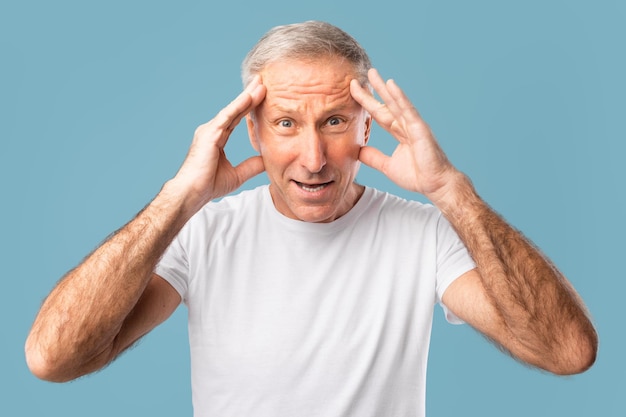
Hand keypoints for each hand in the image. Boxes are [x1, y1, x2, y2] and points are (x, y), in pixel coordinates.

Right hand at [172, 76, 266, 210]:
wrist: (192, 193)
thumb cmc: (208, 186)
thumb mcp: (237, 175)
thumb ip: (251, 166)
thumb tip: (266, 160)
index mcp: (216, 139)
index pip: (236, 119)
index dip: (249, 107)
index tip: (261, 95)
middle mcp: (212, 131)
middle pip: (235, 110)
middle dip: (249, 95)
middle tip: (262, 81)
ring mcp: (209, 131)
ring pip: (232, 110)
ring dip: (247, 96)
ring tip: (260, 84)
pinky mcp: (209, 134)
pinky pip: (227, 116)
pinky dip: (239, 106)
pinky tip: (250, 96)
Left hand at [350, 68, 459, 201]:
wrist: (435, 185)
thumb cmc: (417, 176)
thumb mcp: (388, 166)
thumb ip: (374, 157)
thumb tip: (358, 151)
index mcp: (399, 132)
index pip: (379, 114)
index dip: (367, 103)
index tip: (354, 91)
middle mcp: (406, 125)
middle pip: (386, 104)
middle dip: (373, 90)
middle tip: (362, 75)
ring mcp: (413, 125)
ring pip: (395, 102)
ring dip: (384, 88)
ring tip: (373, 74)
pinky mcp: (420, 128)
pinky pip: (407, 110)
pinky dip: (399, 97)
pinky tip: (391, 85)